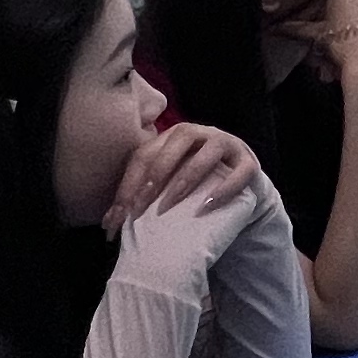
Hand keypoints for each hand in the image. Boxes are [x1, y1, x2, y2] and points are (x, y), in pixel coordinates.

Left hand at [103, 120, 259, 234]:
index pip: (146, 154)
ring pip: (206, 152)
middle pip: (175, 144)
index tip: (119, 216)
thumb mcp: (167, 186)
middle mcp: (200, 134)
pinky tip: (206, 206)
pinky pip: (239, 172)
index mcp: (173, 137)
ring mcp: (227, 145)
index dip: (130, 183)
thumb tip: (108, 223)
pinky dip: (223, 189)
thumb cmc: (196, 188)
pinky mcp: (249, 163)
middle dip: (155, 176)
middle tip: (142, 208)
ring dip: (185, 179)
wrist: (240, 188)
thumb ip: (143, 197)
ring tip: (170, 205)